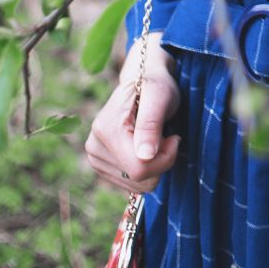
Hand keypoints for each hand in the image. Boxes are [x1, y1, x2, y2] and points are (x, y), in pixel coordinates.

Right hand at [84, 32, 180, 192]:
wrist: (143, 82)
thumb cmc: (155, 86)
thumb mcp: (160, 96)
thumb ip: (151, 124)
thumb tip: (144, 156)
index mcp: (106, 129)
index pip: (140, 168)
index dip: (165, 158)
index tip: (174, 138)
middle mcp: (94, 146)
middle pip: (138, 179)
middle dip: (161, 161)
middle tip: (165, 136)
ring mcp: (95, 158)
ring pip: (136, 185)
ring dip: (154, 166)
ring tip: (154, 139)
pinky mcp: (101, 166)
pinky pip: (132, 184)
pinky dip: (146, 170)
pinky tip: (145, 148)